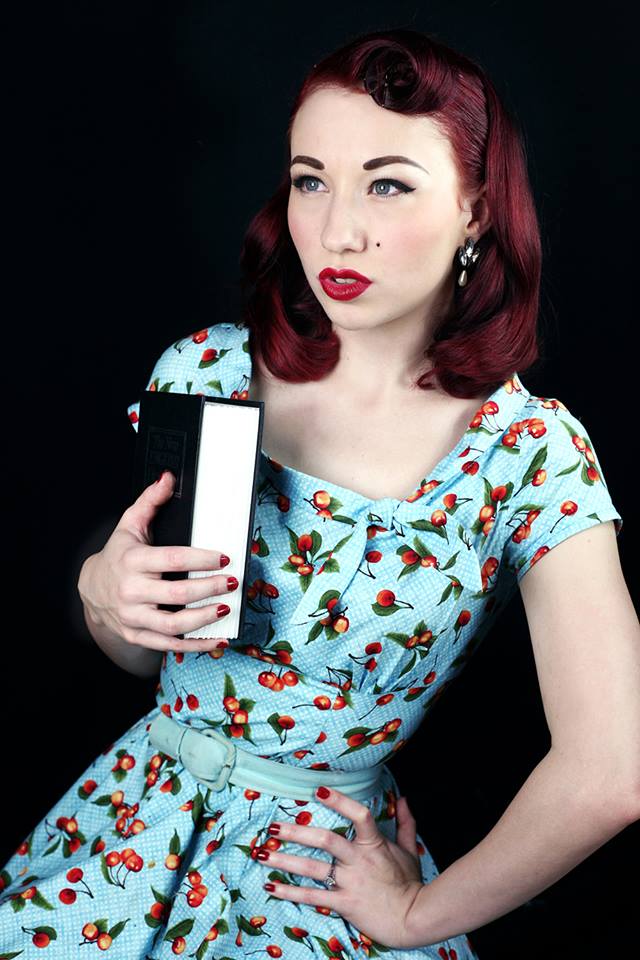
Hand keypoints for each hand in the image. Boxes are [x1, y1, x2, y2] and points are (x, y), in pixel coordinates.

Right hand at [78, 471, 236, 653]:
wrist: (91, 590)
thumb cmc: (118, 555)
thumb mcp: (130, 525)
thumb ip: (150, 501)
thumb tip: (168, 478)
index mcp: (133, 561)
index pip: (172, 560)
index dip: (201, 559)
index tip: (224, 558)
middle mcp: (131, 591)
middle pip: (177, 594)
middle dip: (209, 588)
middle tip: (233, 582)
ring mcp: (133, 617)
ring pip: (174, 624)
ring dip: (204, 618)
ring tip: (227, 608)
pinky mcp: (137, 635)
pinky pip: (170, 644)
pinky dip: (196, 645)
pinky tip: (218, 639)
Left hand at [258, 786, 424, 949]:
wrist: (412, 919)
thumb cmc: (410, 883)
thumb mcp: (408, 849)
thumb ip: (405, 822)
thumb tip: (402, 799)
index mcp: (374, 844)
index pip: (359, 815)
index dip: (339, 801)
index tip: (318, 789)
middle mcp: (358, 860)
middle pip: (325, 840)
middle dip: (297, 831)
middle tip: (273, 826)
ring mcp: (349, 882)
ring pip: (312, 868)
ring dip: (284, 860)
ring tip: (261, 853)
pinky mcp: (344, 903)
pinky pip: (313, 896)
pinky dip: (290, 891)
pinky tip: (271, 887)